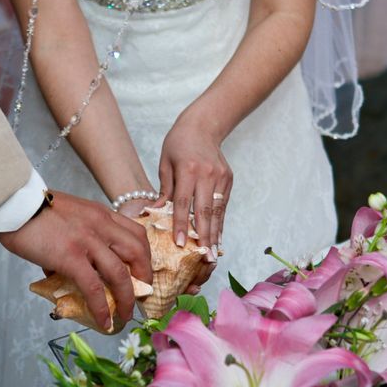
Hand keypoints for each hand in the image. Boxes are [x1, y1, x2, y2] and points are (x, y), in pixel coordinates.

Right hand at [0, 191, 151, 329]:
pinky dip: (101, 308)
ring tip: (125, 316)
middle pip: (138, 252)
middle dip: (145, 278)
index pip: (137, 234)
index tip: (143, 276)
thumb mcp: (67, 217)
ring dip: (128, 299)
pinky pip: (93, 287)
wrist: (13, 202)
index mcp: (101, 214)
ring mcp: (88, 240)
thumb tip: (60, 271)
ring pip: (121, 273)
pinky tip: (103, 321)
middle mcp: (101, 225)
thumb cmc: (32, 209)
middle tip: (141, 297)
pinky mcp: (70, 256)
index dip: (145, 258)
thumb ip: (74, 239)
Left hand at [156, 113, 232, 288]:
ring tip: (213, 256)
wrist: (203, 126)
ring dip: (215, 235)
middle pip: (205, 211)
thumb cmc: (177, 145)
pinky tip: (218, 240)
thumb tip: (157, 215)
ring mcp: (221, 178)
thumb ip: (164, 190)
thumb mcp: (165, 164)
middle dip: (204, 237)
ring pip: (217, 212)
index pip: (184, 202)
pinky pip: (223, 207)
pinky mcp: (229, 180)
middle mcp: (207, 174)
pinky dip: (220, 224)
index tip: (181, 244)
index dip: (183, 225)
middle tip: (205, 260)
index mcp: (188, 169)